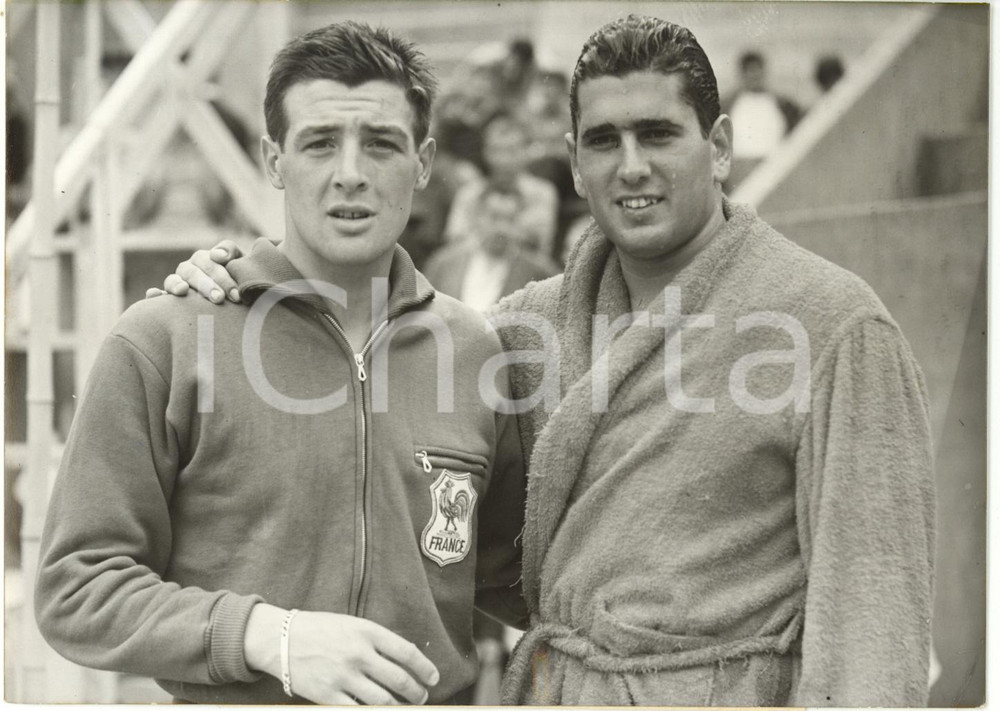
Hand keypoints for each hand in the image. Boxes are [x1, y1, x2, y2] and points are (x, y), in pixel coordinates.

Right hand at [144, 240, 243, 303]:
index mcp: (205, 259)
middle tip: (219, 299)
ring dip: (177, 285)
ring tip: (182, 291)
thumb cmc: (237, 278)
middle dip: (206, 285)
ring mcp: (177, 282)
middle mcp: (188, 268)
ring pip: (173, 280)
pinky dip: (154, 293)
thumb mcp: (239, 262)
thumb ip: (230, 251)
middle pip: (193, 272)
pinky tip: (153, 295)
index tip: (235, 295)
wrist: (235, 296)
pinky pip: (158, 294)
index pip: (210, 262)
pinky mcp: (168, 297)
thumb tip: (217, 255)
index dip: (222, 277)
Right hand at [244, 604, 439, 704]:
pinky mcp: (328, 695)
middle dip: (416, 693)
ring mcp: (344, 676)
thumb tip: (405, 661)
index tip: (433, 678)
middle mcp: (359, 654)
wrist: (282, 638)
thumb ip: (377, 641)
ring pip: (383, 700)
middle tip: (421, 698)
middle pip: (399, 680)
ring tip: (403, 708)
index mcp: (367, 632)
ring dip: (398, 707)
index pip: (407, 652)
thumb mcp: (352, 625)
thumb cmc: (321, 630)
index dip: (425, 668)